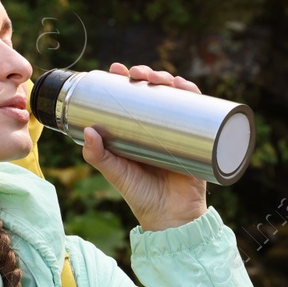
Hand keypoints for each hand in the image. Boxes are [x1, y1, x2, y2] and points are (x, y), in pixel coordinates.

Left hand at [80, 63, 209, 231]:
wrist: (172, 217)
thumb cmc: (141, 196)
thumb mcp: (116, 173)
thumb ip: (99, 156)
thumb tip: (88, 130)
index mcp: (136, 130)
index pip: (130, 96)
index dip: (124, 79)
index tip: (116, 69)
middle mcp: (157, 127)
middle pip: (153, 90)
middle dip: (147, 74)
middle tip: (138, 73)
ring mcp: (178, 131)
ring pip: (175, 96)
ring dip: (169, 79)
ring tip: (160, 79)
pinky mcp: (197, 139)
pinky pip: (199, 112)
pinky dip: (194, 95)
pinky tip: (186, 86)